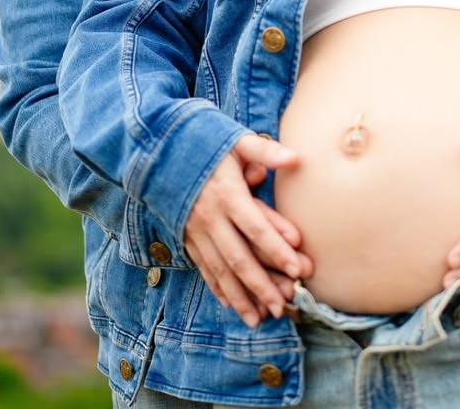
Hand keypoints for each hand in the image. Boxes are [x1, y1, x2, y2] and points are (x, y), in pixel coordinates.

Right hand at [182, 133, 312, 328]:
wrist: (161, 150)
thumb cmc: (208, 144)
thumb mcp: (237, 141)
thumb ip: (265, 152)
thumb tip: (295, 158)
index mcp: (227, 193)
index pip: (256, 228)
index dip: (277, 249)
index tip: (298, 269)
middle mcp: (211, 217)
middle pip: (239, 258)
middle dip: (262, 285)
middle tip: (284, 306)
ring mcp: (196, 231)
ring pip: (221, 270)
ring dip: (241, 297)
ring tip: (261, 318)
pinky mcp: (187, 238)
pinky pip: (204, 268)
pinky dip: (218, 288)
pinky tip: (231, 305)